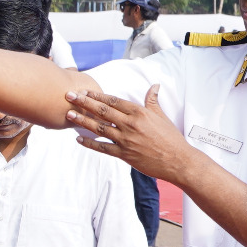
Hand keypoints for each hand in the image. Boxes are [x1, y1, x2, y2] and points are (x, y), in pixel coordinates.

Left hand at [61, 86, 192, 182]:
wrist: (177, 161)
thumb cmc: (171, 138)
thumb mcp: (162, 116)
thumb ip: (153, 101)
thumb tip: (154, 86)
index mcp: (139, 113)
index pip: (114, 101)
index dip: (97, 96)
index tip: (85, 91)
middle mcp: (130, 125)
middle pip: (102, 111)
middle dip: (84, 103)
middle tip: (69, 96)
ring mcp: (126, 140)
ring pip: (99, 128)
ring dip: (82, 121)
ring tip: (69, 115)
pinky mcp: (124, 155)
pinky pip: (103, 148)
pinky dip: (90, 143)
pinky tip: (79, 138)